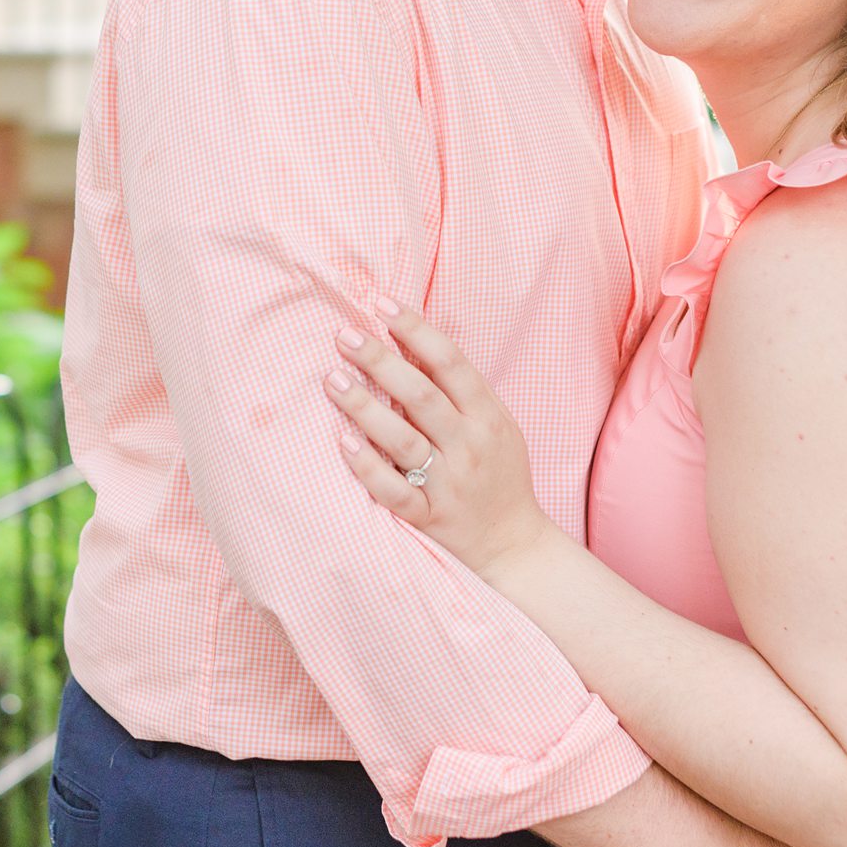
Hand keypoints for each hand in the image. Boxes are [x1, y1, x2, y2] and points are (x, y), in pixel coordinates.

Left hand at [324, 298, 551, 578]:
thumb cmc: (498, 472)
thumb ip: (458, 388)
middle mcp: (470, 446)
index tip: (382, 304)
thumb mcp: (494, 423)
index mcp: (488, 416)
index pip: (451, 363)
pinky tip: (343, 444)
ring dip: (365, 408)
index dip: (416, 330)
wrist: (514, 543)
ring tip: (332, 379)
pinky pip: (396, 493)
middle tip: (344, 335)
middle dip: (381, 361)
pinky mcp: (429, 517)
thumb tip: (410, 340)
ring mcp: (449, 484)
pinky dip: (369, 469)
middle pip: (422, 396)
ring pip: (404, 441)